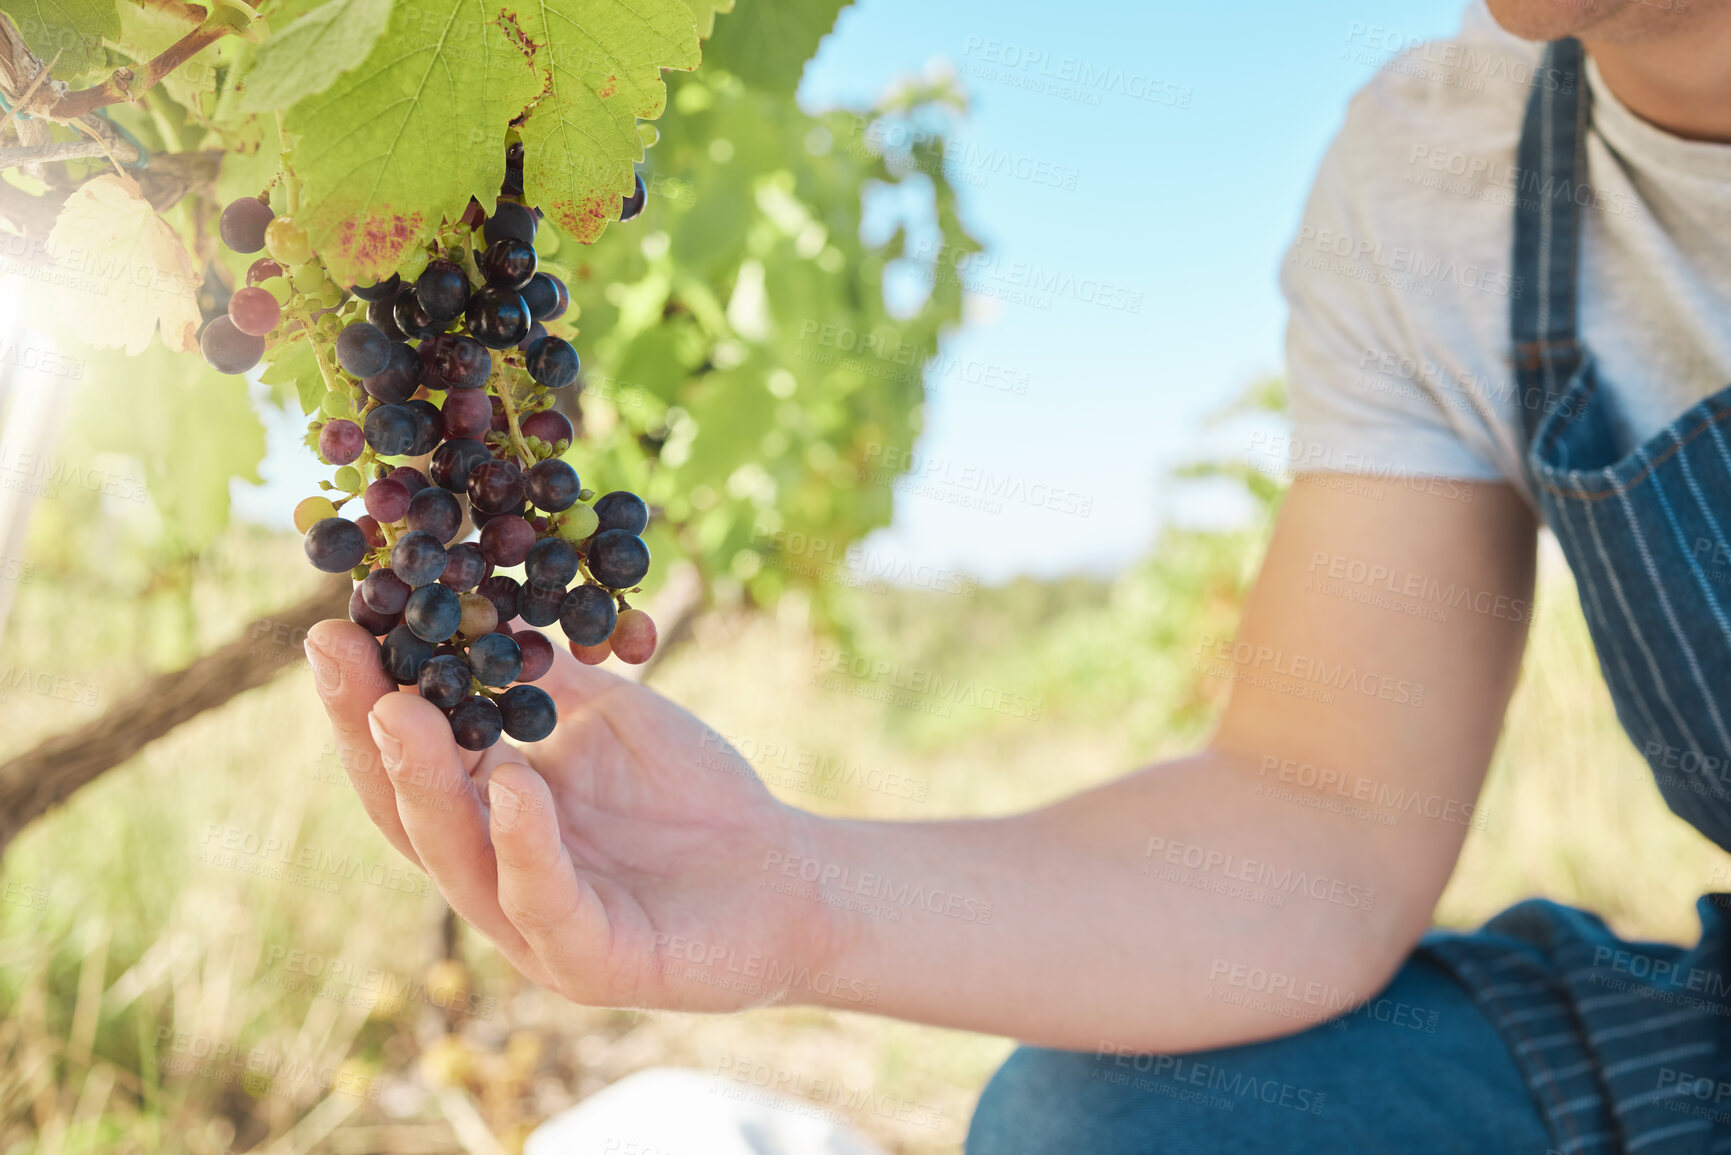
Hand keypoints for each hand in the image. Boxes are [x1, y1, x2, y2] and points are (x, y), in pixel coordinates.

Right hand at [303, 618, 841, 1010]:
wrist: (793, 875)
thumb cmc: (695, 798)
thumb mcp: (609, 718)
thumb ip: (543, 680)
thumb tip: (480, 603)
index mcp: (489, 820)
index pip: (408, 760)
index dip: (365, 698)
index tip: (335, 624)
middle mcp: (495, 877)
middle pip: (407, 810)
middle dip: (366, 732)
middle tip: (338, 655)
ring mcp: (537, 928)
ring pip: (459, 861)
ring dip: (425, 783)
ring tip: (399, 709)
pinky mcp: (594, 964)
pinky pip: (547, 903)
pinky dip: (524, 845)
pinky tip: (513, 787)